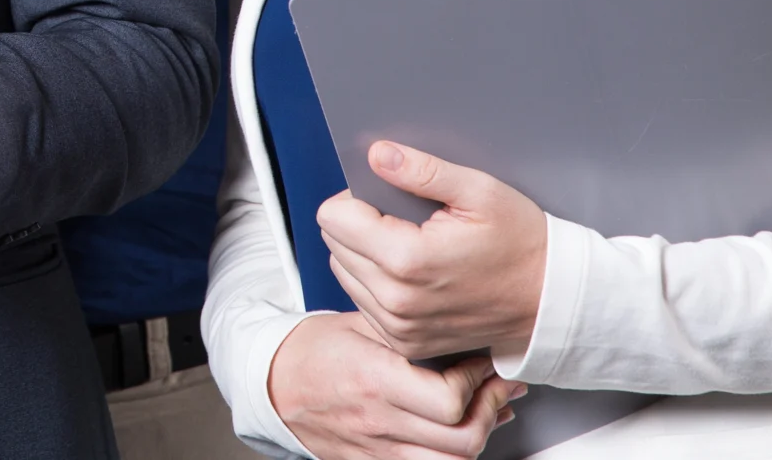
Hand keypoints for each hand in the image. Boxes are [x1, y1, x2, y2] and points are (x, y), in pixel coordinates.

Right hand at [270, 310, 522, 458]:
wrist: (272, 385)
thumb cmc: (311, 351)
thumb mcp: (357, 324)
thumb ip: (406, 330)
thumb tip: (456, 327)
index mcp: (373, 379)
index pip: (447, 400)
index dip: (476, 381)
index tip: (481, 361)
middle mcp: (379, 421)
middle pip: (461, 439)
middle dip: (492, 409)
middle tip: (499, 384)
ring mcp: (378, 449)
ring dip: (480, 436)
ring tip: (490, 410)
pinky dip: (455, 453)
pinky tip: (464, 432)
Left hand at [319, 142, 547, 360]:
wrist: (551, 301)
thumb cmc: (522, 244)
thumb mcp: (479, 192)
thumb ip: (422, 171)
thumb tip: (377, 155)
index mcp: (407, 260)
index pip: (332, 217)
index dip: (355, 198)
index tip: (386, 198)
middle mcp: (396, 301)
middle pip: (333, 244)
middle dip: (358, 224)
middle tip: (402, 221)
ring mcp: (399, 327)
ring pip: (343, 272)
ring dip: (363, 255)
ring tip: (409, 246)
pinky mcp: (405, 343)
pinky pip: (363, 302)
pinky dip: (376, 283)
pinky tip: (411, 274)